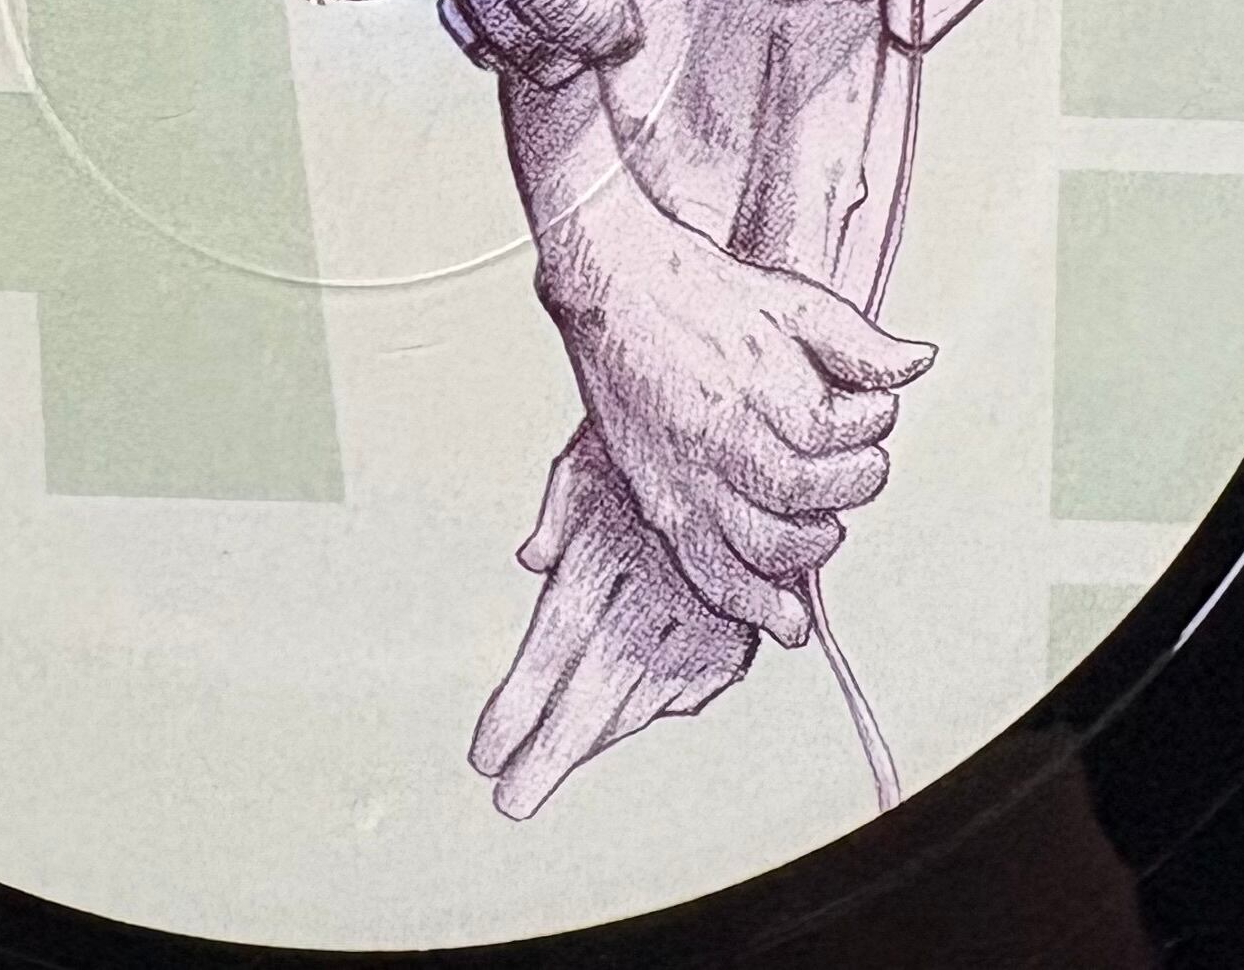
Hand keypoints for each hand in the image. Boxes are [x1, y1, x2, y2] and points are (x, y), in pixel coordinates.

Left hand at [471, 425, 753, 818]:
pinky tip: (617, 717)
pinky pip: (688, 688)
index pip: (551, 652)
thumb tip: (531, 560)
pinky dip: (652, 703)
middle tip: (511, 799)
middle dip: (550, 755)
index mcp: (605, 561)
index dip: (517, 710)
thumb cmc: (661, 444)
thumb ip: (559, 517)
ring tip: (544, 767)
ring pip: (642, 704)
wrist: (757, 445)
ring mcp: (698, 624)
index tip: (485, 756)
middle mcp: (651, 602)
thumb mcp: (595, 463)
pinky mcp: (736, 635)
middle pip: (594, 697)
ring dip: (595, 737)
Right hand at [536, 174, 934, 647]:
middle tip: (853, 460)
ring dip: (811, 543)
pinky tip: (784, 621)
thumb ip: (858, 341)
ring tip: (825, 523)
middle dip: (848, 482)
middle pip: (807, 493)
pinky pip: (704, 566)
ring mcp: (686, 472)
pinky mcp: (658, 494)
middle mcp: (720, 437)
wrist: (612, 284)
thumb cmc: (700, 287)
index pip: (837, 435)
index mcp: (758, 384)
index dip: (870, 424)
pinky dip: (747, 600)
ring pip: (764, 543)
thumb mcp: (792, 298)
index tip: (872, 408)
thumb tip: (918, 364)